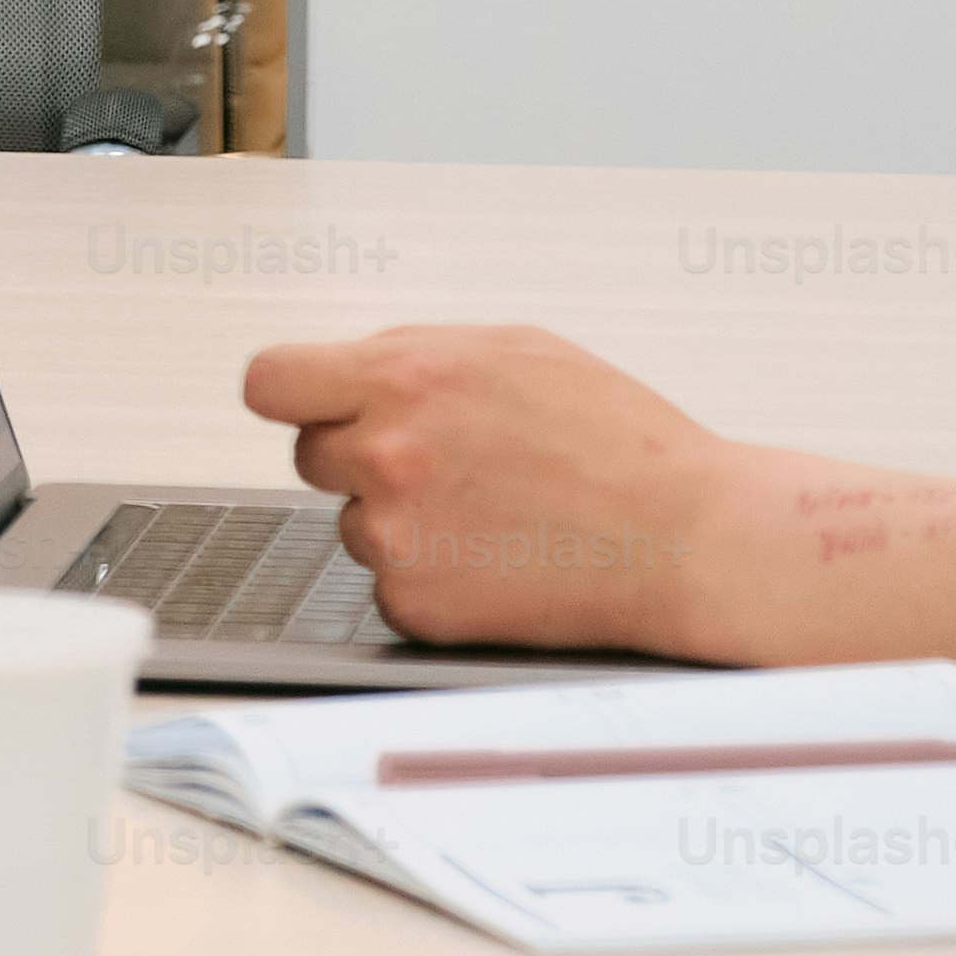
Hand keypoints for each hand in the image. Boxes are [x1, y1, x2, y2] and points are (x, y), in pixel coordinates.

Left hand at [236, 324, 738, 652]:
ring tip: (495, 513)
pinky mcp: (414, 604)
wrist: (685, 539)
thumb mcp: (515, 350)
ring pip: (354, 522)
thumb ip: (415, 353)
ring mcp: (395, 536)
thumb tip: (345, 368)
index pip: (269, 381)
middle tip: (448, 464)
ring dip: (402, 518)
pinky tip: (498, 560)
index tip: (311, 407)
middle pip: (311, 455)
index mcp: (403, 377)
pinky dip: (431, 576)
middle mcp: (385, 455)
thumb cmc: (615, 440)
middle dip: (361, 455)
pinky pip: (389, 582)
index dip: (293, 395)